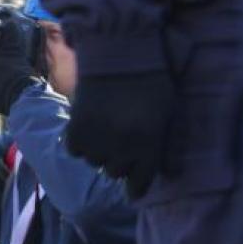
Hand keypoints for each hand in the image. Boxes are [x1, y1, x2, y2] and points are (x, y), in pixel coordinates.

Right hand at [65, 70, 175, 197]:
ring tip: (104, 130)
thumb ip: (162, 143)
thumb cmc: (151, 79)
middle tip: (120, 144)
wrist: (120, 52)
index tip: (133, 191)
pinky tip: (88, 126)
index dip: (136, 187)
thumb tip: (162, 171)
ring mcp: (97, 140)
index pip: (140, 180)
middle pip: (115, 172)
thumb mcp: (166, 112)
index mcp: (149, 143)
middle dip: (119, 161)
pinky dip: (81, 142)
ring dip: (99, 150)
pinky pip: (76, 150)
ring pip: (94, 161)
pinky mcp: (76, 130)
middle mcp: (122, 147)